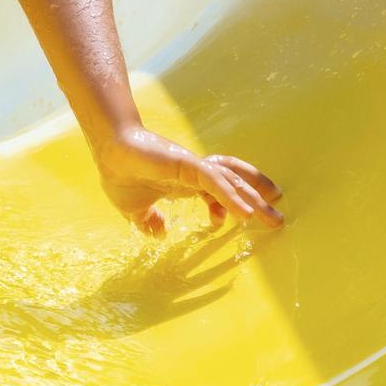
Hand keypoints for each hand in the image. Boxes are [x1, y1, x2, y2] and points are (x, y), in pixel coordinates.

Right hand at [96, 128, 283, 235]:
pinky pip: (215, 182)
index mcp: (186, 181)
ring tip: (273, 216)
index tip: (221, 224)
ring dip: (254, 199)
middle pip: (235, 184)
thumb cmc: (120, 174)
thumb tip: (158, 232)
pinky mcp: (187, 164)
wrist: (108, 153)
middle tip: (277, 219)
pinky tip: (244, 214)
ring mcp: (194, 167)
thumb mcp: (135, 208)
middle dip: (258, 201)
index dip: (228, 205)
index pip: (217, 191)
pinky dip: (232, 197)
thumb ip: (147, 220)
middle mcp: (195, 172)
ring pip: (232, 182)